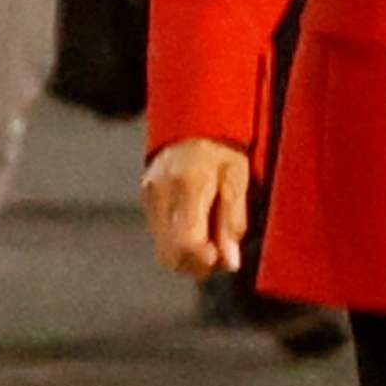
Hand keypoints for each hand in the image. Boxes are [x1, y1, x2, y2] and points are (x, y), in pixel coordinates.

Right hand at [145, 138, 249, 276]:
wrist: (193, 120)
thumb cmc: (222, 148)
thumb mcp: (238, 178)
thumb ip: (233, 220)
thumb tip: (230, 261)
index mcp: (188, 184)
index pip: (186, 241)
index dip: (204, 260)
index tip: (222, 260)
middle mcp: (162, 193)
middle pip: (170, 253)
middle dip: (197, 265)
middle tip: (220, 257)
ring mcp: (150, 197)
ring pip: (163, 250)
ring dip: (188, 258)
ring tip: (212, 246)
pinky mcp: (146, 200)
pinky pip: (160, 236)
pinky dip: (179, 245)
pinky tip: (198, 233)